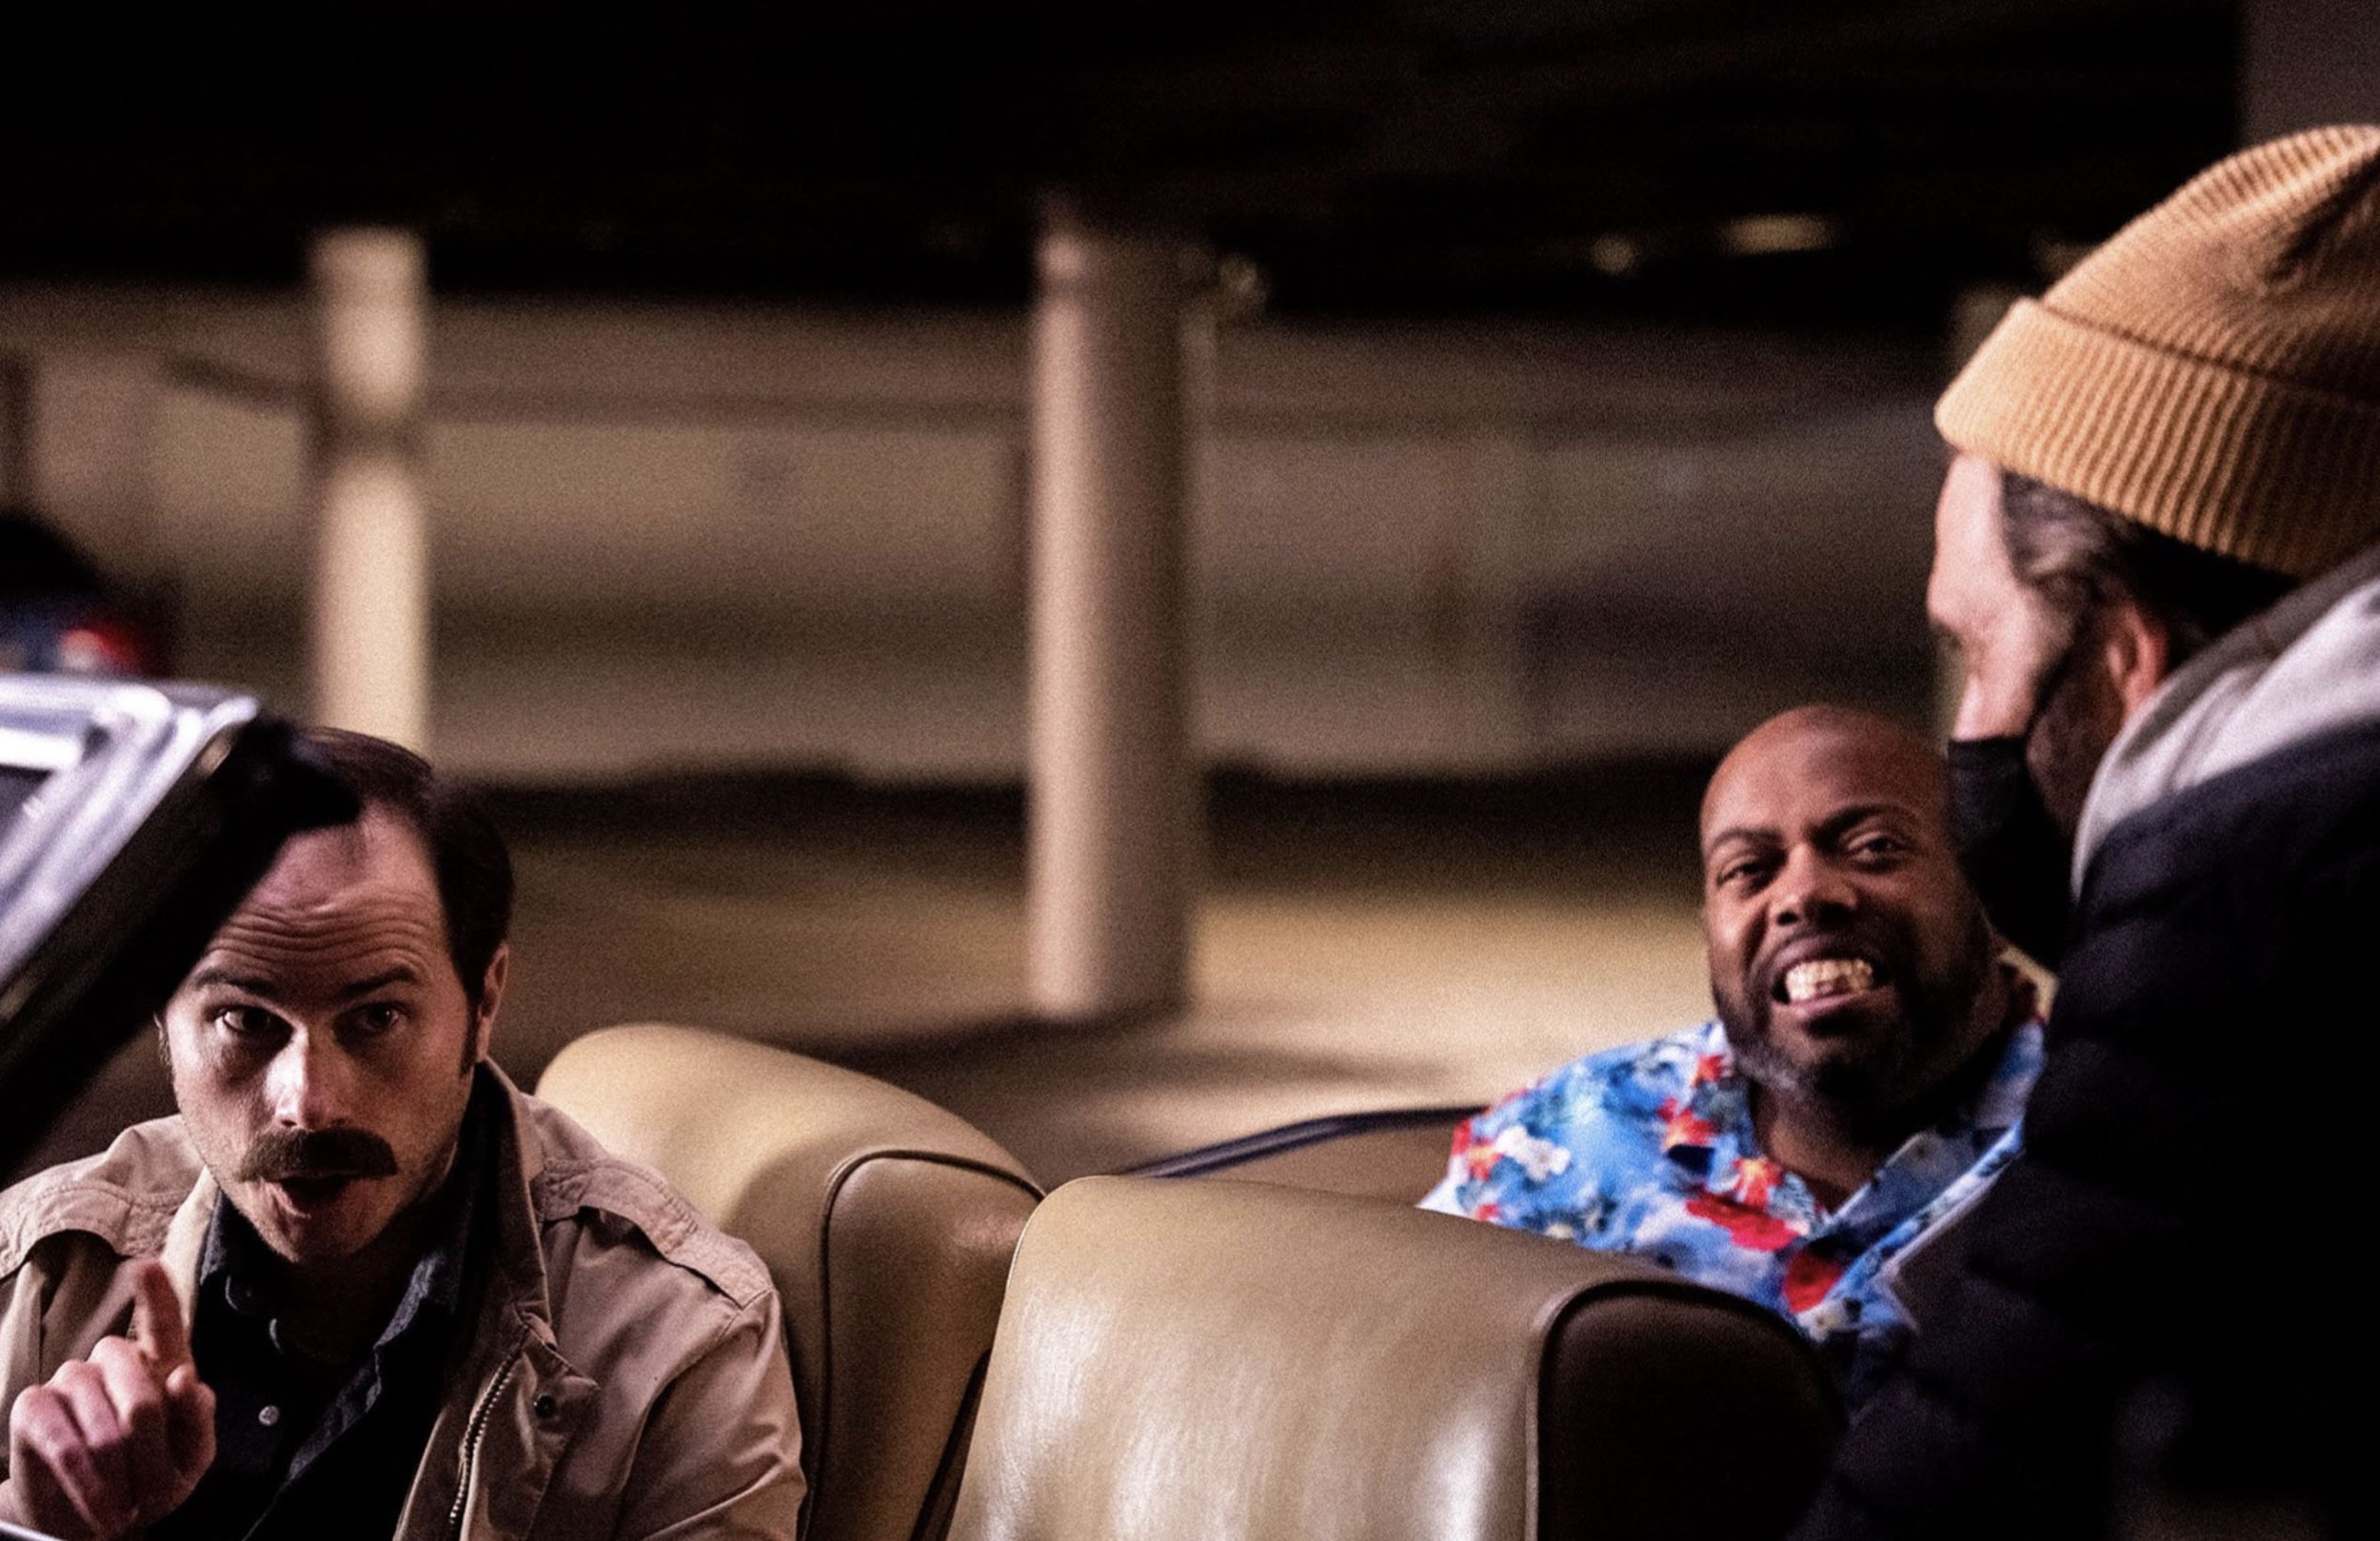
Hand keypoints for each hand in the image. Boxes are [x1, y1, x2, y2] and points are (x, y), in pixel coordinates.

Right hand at [5, 1261, 214, 1539]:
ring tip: (125, 1504)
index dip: (158, 1298)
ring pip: (108, 1427)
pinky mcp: (34, 1408)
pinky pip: (66, 1443)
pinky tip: (100, 1501)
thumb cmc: (152, 1479)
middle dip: (154, 1455)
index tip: (146, 1267)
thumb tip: (184, 1378)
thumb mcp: (191, 1458)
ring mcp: (72, 1379)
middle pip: (144, 1396)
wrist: (98, 1518)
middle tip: (152, 1494)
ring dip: (123, 1477)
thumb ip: (198, 1420)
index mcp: (163, 1365)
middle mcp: (115, 1362)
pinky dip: (88, 1480)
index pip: (165, 1325)